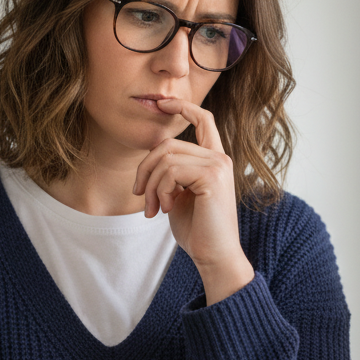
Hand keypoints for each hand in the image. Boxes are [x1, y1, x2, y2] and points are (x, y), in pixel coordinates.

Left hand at [133, 99, 252, 304]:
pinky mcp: (212, 176)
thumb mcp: (178, 195)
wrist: (214, 255)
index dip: (182, 107)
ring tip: (151, 208)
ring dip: (149, 185)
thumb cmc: (197, 230)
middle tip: (139, 196)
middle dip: (145, 169)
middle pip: (168, 144)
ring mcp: (218, 165)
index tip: (162, 103)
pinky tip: (163, 209)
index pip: (204, 119)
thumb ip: (171, 173)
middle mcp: (220, 158)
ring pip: (165, 158)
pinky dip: (159, 191)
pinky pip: (170, 172)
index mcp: (214, 160)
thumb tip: (152, 158)